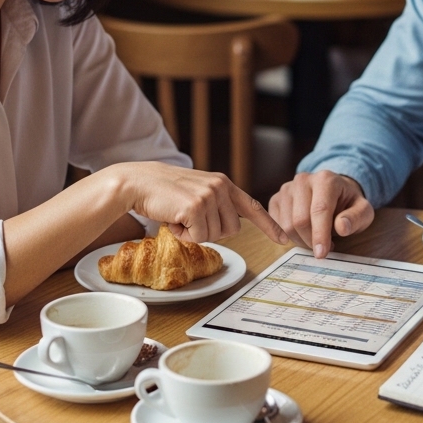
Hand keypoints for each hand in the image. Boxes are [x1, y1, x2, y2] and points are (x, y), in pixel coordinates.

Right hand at [114, 161, 288, 244]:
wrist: (139, 182)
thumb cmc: (166, 192)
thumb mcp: (199, 192)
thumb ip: (217, 204)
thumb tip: (231, 227)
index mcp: (224, 183)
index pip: (253, 206)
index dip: (269, 225)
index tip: (283, 240)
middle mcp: (221, 187)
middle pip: (232, 230)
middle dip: (210, 232)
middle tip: (189, 218)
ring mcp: (210, 196)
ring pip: (215, 236)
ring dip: (194, 233)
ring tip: (179, 215)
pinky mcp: (196, 207)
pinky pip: (198, 237)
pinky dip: (182, 235)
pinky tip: (172, 218)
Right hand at [269, 171, 374, 257]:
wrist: (335, 191)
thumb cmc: (349, 203)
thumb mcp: (363, 211)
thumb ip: (355, 218)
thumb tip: (342, 227)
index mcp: (326, 179)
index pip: (319, 210)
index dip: (319, 234)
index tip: (321, 254)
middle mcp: (303, 180)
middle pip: (300, 220)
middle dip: (311, 241)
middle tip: (325, 248)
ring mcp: (286, 188)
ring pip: (286, 225)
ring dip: (301, 240)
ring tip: (316, 238)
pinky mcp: (275, 199)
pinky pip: (276, 225)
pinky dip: (289, 236)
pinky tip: (303, 233)